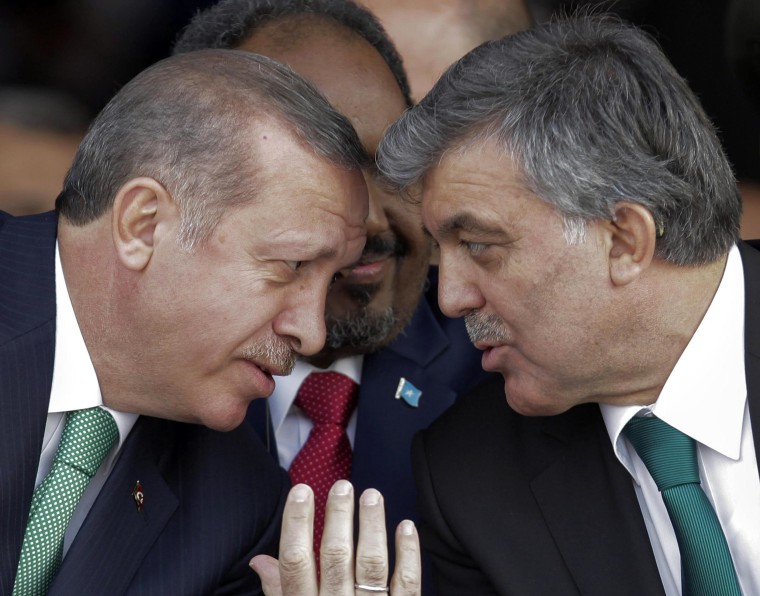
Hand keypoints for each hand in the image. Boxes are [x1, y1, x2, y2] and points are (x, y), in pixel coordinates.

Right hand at [250, 480, 420, 594]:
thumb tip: (260, 560)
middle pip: (336, 559)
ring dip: (372, 528)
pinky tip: (406, 526)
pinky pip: (407, 585)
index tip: (301, 492)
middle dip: (338, 519)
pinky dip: (408, 554)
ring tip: (372, 496)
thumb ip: (279, 594)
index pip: (296, 563)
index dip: (297, 524)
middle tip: (341, 486)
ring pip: (371, 566)